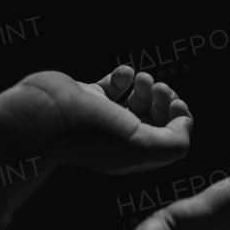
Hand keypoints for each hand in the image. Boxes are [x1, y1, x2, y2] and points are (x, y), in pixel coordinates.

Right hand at [0, 67, 192, 174]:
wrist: (46, 116)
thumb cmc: (93, 133)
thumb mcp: (143, 147)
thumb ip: (174, 144)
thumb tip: (183, 123)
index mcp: (135, 155)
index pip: (172, 138)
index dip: (180, 118)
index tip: (174, 102)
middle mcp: (120, 139)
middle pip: (157, 119)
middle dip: (164, 100)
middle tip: (158, 87)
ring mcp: (103, 118)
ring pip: (137, 101)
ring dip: (146, 86)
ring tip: (141, 79)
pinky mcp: (87, 98)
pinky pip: (113, 85)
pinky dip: (123, 76)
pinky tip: (123, 73)